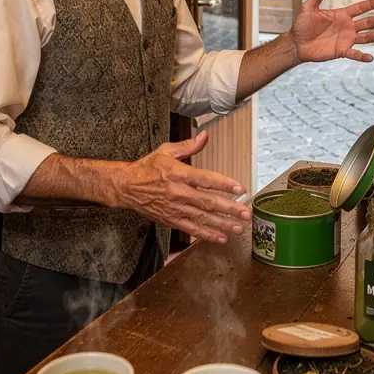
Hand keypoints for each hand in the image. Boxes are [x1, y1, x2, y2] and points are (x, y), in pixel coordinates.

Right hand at [110, 132, 251, 244]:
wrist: (126, 187)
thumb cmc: (147, 167)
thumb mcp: (166, 151)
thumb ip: (188, 145)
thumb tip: (204, 136)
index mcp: (178, 174)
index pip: (206, 179)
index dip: (225, 184)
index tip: (240, 189)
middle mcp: (178, 193)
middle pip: (208, 202)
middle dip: (230, 209)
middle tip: (246, 212)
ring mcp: (175, 209)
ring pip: (203, 218)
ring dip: (223, 224)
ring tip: (239, 227)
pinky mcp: (171, 220)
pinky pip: (192, 229)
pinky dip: (207, 234)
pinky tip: (221, 237)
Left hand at [287, 0, 373, 63]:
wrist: (296, 43)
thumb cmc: (302, 25)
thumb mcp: (309, 8)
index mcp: (342, 15)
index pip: (360, 8)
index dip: (371, 5)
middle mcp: (347, 26)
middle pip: (367, 22)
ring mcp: (346, 39)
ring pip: (365, 37)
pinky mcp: (341, 51)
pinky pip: (354, 54)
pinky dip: (362, 56)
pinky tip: (370, 58)